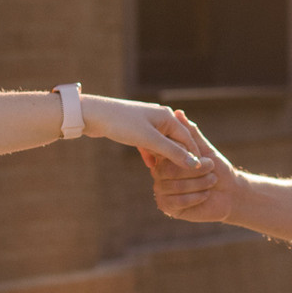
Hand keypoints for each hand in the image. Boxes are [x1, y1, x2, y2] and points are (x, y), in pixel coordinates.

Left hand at [78, 95, 203, 169]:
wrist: (93, 115)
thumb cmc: (122, 124)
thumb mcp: (150, 140)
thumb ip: (172, 152)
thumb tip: (194, 165)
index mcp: (167, 117)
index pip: (187, 139)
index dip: (193, 156)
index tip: (198, 174)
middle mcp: (160, 117)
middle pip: (175, 141)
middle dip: (176, 158)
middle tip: (180, 177)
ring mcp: (147, 122)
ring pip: (161, 143)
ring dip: (162, 157)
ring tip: (165, 174)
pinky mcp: (136, 128)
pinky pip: (148, 143)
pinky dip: (150, 153)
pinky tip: (149, 164)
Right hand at [145, 111, 241, 222]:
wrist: (230, 193)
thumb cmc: (217, 169)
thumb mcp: (205, 149)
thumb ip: (190, 134)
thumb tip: (178, 112)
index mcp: (165, 158)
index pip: (165, 153)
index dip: (184, 154)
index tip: (202, 157)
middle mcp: (159, 174)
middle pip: (169, 170)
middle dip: (195, 171)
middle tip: (211, 169)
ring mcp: (162, 191)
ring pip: (175, 186)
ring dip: (199, 183)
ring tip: (212, 180)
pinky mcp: (168, 207)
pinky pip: (178, 201)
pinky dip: (197, 197)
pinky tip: (206, 194)